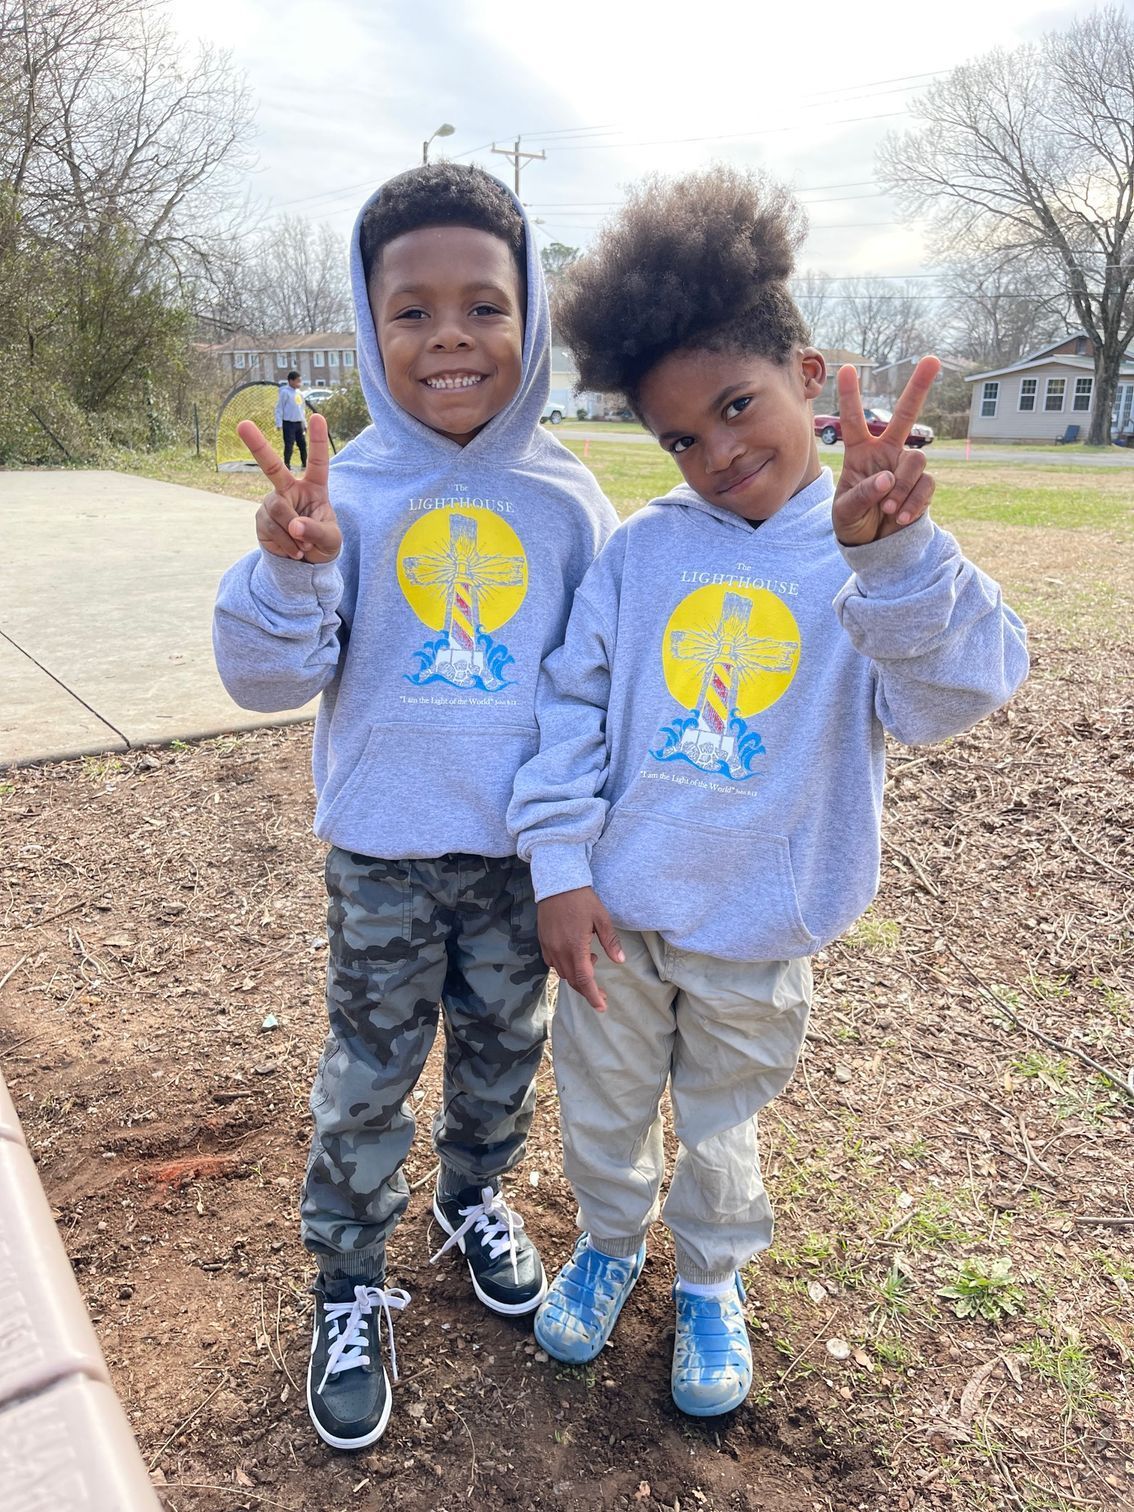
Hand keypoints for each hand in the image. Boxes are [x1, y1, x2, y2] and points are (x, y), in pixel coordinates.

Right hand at [240, 412, 341, 563]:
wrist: (305, 563)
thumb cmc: (323, 543)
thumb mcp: (331, 540)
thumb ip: (316, 531)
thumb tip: (294, 526)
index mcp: (314, 488)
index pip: (318, 462)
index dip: (317, 441)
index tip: (318, 417)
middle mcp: (290, 489)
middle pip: (272, 466)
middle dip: (256, 445)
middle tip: (242, 424)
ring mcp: (273, 502)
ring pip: (278, 510)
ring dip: (293, 533)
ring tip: (303, 546)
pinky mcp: (261, 518)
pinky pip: (270, 527)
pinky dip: (285, 543)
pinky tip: (294, 550)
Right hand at [537, 887, 623, 1012]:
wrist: (557, 884)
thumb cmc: (582, 899)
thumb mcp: (601, 918)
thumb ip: (610, 941)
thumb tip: (620, 960)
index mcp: (575, 946)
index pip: (583, 979)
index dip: (592, 995)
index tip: (601, 1006)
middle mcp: (559, 950)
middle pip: (572, 980)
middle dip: (586, 989)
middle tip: (601, 992)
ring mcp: (549, 946)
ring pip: (562, 972)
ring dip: (576, 975)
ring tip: (591, 960)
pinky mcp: (543, 941)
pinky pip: (552, 963)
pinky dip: (564, 966)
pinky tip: (574, 955)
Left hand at [832, 357, 940, 545]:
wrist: (874, 546)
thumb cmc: (852, 521)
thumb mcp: (845, 511)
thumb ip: (862, 493)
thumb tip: (886, 479)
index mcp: (860, 453)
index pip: (853, 421)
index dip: (851, 396)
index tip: (846, 368)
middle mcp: (886, 453)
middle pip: (904, 415)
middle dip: (919, 387)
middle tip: (932, 358)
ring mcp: (905, 468)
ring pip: (916, 460)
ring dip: (902, 486)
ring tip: (888, 509)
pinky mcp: (922, 485)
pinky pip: (926, 484)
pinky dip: (913, 502)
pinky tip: (901, 517)